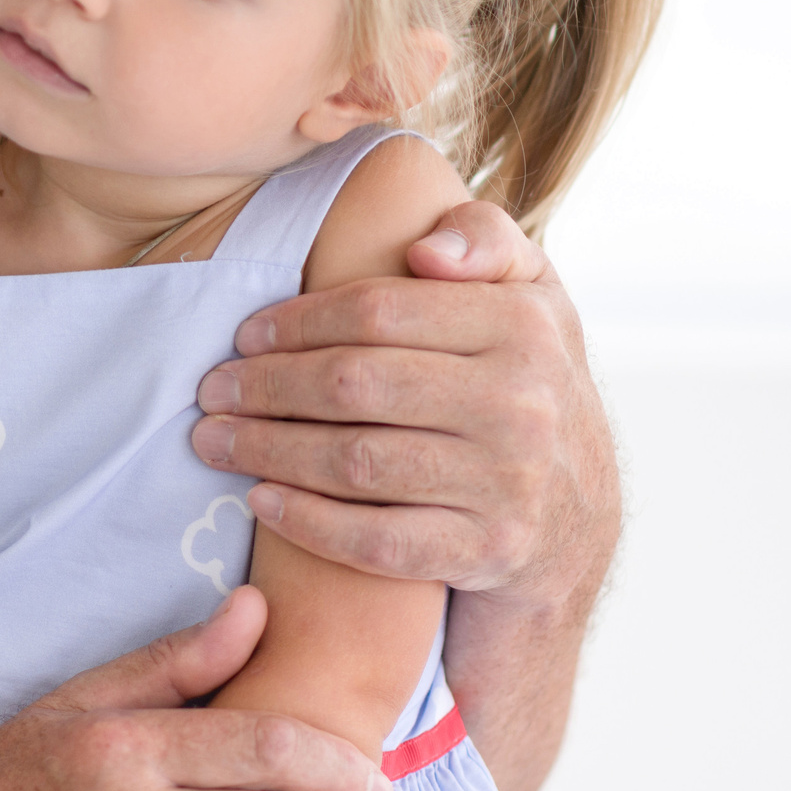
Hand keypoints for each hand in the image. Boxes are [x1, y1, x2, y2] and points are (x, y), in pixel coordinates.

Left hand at [190, 200, 618, 615]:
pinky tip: (261, 500)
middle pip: (355, 385)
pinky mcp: (487, 552)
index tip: (244, 333)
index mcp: (523, 325)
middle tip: (210, 390)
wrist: (579, 520)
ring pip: (356, 462)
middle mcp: (521, 404)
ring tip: (213, 440)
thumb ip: (485, 238)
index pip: (378, 311)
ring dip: (267, 450)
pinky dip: (309, 522)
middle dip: (266, 385)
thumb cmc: (529, 383)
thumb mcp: (532, 294)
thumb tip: (424, 251)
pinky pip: (378, 540)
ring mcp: (507, 484)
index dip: (297, 321)